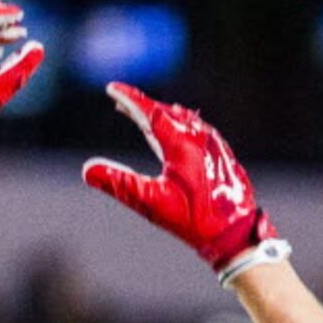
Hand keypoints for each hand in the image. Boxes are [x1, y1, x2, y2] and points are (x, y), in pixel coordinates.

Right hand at [82, 85, 280, 279]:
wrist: (234, 234)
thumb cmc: (193, 221)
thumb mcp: (152, 203)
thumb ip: (119, 184)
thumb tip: (88, 170)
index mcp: (181, 144)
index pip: (149, 112)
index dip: (128, 98)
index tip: (112, 88)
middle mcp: (199, 137)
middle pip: (165, 112)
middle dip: (142, 106)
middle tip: (122, 101)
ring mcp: (214, 144)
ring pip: (183, 119)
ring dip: (161, 114)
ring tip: (145, 114)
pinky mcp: (222, 153)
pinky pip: (199, 129)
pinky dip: (181, 125)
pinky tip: (178, 131)